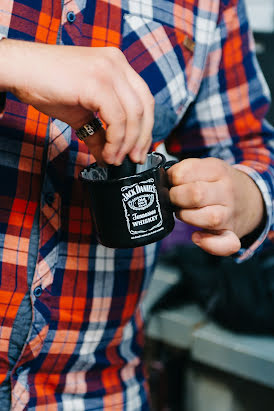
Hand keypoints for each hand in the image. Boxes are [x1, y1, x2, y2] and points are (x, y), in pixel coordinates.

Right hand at [0, 39, 153, 164]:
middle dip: (142, 138)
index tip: (139, 150)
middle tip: (134, 159)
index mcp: (117, 65)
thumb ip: (98, 133)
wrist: (20, 71)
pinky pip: (117, 119)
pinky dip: (115, 140)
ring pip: (133, 115)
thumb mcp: (80, 112)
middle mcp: (117, 63)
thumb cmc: (46, 85)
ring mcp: (108, 70)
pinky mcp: (97, 82)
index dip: (145, 128)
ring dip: (126, 144)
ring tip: (115, 159)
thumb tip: (109, 155)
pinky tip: (107, 152)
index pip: (144, 99)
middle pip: (145, 106)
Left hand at [167, 158, 264, 255]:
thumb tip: (163, 181)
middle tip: (175, 199)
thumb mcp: (206, 167)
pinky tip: (197, 237)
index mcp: (217, 170)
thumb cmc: (219, 183)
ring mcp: (229, 214)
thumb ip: (184, 170)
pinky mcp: (231, 233)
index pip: (184, 173)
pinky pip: (226, 244)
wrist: (250, 198)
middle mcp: (226, 191)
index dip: (171, 179)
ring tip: (184, 213)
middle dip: (176, 198)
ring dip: (187, 217)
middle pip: (195, 194)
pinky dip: (209, 244)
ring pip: (209, 218)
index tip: (172, 182)